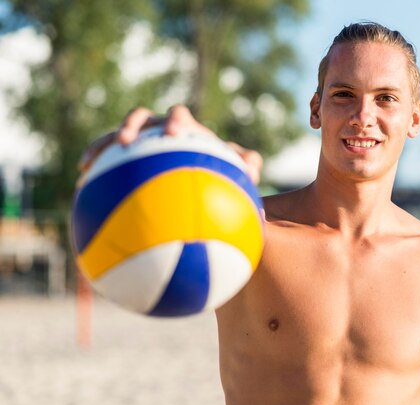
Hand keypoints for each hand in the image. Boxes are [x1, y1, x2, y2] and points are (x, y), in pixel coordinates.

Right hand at [78, 105, 262, 183]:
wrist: (199, 174)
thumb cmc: (218, 171)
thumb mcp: (234, 170)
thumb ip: (247, 165)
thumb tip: (254, 170)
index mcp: (185, 129)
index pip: (180, 117)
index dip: (176, 122)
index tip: (174, 134)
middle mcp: (158, 129)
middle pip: (142, 117)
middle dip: (133, 125)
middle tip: (128, 141)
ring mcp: (140, 141)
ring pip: (115, 137)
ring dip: (103, 146)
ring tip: (88, 164)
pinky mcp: (124, 157)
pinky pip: (106, 161)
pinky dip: (95, 169)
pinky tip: (81, 188)